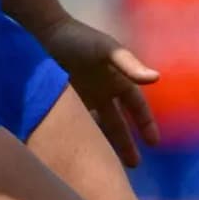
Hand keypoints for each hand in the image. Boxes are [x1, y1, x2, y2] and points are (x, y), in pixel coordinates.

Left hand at [38, 17, 156, 167]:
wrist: (41, 33)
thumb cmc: (78, 39)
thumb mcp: (107, 50)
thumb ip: (130, 65)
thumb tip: (157, 78)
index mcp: (119, 81)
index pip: (137, 107)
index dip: (147, 124)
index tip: (154, 143)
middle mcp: (103, 93)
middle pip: (118, 124)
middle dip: (126, 144)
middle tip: (134, 166)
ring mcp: (82, 99)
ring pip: (95, 128)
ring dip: (101, 145)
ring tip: (103, 166)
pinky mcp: (60, 103)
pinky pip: (72, 125)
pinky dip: (76, 138)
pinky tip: (76, 152)